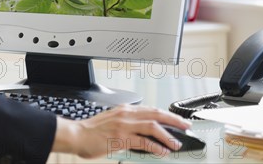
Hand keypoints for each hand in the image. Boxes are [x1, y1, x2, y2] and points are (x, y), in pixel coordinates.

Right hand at [52, 104, 191, 157]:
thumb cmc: (91, 131)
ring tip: (177, 143)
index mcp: (124, 109)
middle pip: (156, 114)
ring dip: (168, 135)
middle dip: (173, 120)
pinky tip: (162, 152)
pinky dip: (156, 147)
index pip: (151, 109)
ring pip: (152, 126)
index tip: (176, 120)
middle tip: (186, 126)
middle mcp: (126, 114)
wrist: (76, 134)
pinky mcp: (121, 137)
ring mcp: (124, 125)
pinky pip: (143, 142)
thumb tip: (142, 134)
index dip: (166, 114)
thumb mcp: (112, 122)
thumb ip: (127, 124)